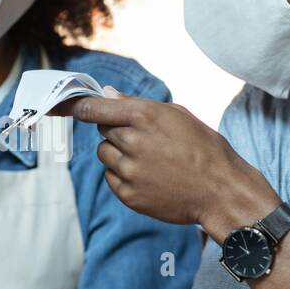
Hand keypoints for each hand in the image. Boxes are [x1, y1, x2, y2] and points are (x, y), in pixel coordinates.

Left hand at [52, 88, 278, 240]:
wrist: (220, 190)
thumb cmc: (203, 148)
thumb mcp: (176, 115)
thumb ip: (137, 104)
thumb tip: (107, 93)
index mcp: (144, 116)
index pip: (94, 108)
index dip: (78, 106)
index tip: (69, 106)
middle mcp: (132, 141)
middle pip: (102, 131)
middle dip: (117, 132)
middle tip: (144, 140)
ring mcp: (129, 170)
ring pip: (104, 155)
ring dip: (118, 154)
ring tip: (149, 160)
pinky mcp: (128, 195)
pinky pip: (111, 179)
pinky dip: (123, 176)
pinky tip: (149, 177)